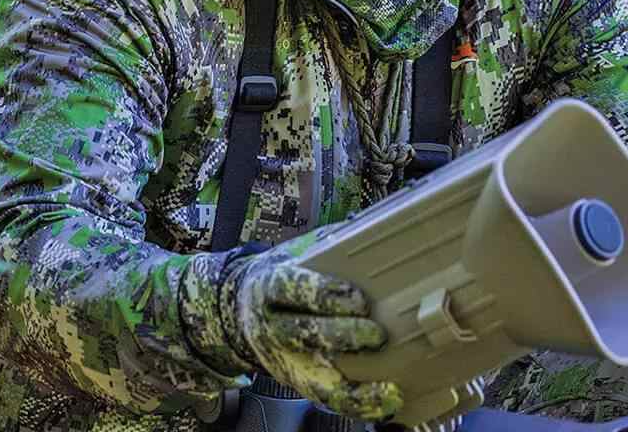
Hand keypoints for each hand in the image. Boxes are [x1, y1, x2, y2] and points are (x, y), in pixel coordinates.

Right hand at [220, 235, 402, 420]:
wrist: (240, 310)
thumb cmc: (281, 276)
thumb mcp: (294, 252)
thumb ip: (328, 242)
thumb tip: (373, 223)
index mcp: (267, 286)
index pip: (289, 289)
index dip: (321, 293)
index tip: (354, 296)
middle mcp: (271, 327)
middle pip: (303, 334)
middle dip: (342, 334)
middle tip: (375, 332)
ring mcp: (284, 359)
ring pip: (314, 378)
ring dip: (353, 384)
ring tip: (387, 384)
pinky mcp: (297, 381)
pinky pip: (327, 398)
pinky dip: (358, 403)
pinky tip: (386, 399)